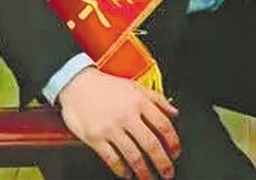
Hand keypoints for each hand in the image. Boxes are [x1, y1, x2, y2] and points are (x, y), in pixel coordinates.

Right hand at [57, 67, 179, 179]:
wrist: (78, 85)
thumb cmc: (108, 86)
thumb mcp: (136, 86)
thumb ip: (157, 99)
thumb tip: (174, 112)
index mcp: (139, 102)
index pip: (163, 125)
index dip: (173, 142)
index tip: (176, 153)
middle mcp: (127, 115)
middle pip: (150, 144)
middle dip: (162, 162)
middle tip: (167, 172)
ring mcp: (111, 128)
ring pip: (133, 155)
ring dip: (144, 171)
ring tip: (149, 177)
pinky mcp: (95, 138)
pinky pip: (112, 159)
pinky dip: (122, 170)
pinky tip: (127, 174)